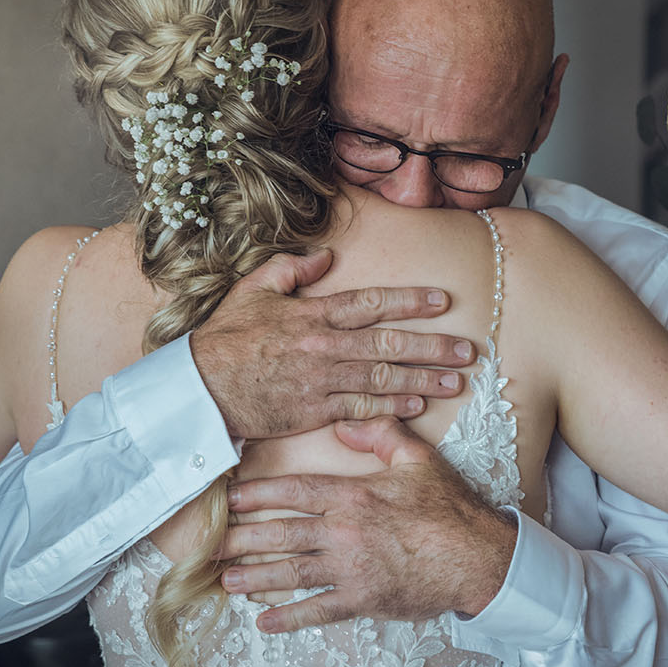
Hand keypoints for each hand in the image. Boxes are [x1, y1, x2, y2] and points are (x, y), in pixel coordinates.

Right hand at [189, 250, 474, 438]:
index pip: (370, 303)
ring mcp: (320, 380)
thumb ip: (292, 269)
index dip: (409, 301)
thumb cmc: (225, 338)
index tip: (441, 300)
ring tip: (456, 381)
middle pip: (389, 344)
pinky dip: (392, 406)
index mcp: (311, 314)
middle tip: (467, 350)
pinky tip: (418, 405)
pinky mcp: (314, 411)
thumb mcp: (253, 289)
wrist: (200, 388)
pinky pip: (362, 407)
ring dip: (423, 380)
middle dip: (433, 347)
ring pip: (383, 378)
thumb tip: (326, 256)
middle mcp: (323, 346)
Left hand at [218, 418, 517, 631]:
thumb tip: (343, 423)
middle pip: (282, 534)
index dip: (259, 494)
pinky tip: (265, 622)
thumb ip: (379, 434)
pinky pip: (319, 611)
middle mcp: (345, 532)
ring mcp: (352, 568)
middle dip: (243, 539)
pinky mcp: (364, 599)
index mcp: (353, 495)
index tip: (230, 498)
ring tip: (226, 580)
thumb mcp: (418, 458)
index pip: (294, 492)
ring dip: (255, 577)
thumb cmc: (449, 507)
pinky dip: (290, 618)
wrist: (477, 557)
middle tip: (213, 544)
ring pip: (292, 572)